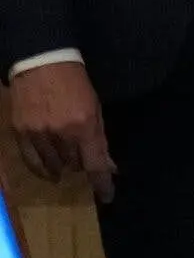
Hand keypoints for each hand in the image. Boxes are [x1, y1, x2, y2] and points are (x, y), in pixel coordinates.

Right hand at [9, 61, 116, 202]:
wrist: (40, 61)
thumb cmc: (75, 84)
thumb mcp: (95, 109)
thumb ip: (101, 140)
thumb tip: (109, 168)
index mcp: (84, 127)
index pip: (95, 166)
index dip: (103, 185)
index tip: (107, 197)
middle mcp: (60, 133)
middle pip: (74, 165)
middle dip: (80, 164)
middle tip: (81, 157)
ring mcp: (38, 132)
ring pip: (53, 165)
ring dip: (62, 166)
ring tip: (65, 160)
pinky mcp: (20, 130)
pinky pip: (30, 160)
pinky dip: (41, 169)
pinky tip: (48, 172)